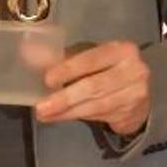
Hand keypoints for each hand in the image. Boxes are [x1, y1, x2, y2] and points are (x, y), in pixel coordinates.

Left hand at [35, 40, 150, 135]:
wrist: (138, 92)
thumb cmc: (106, 69)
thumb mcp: (87, 58)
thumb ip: (60, 57)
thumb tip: (27, 51)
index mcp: (121, 50)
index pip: (92, 59)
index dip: (69, 70)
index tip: (47, 80)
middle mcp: (133, 70)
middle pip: (94, 86)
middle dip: (64, 98)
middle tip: (41, 107)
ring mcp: (135, 94)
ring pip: (95, 105)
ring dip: (66, 111)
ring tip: (45, 114)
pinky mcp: (130, 113)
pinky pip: (98, 116)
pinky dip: (76, 116)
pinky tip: (60, 117)